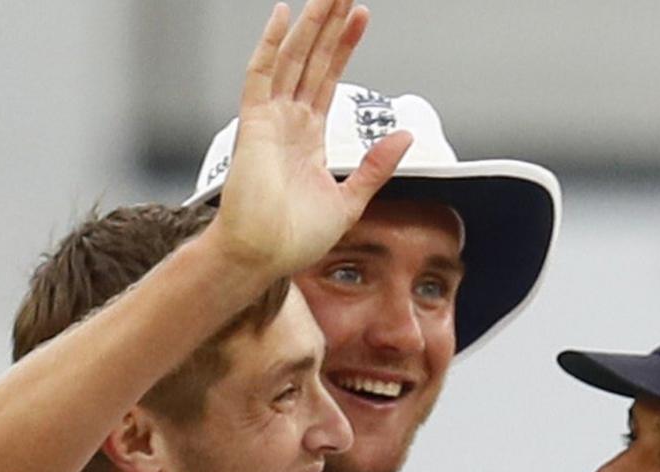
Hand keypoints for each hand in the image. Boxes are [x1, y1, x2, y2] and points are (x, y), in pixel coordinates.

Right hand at [204, 0, 411, 273]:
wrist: (262, 258)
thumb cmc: (295, 240)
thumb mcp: (350, 201)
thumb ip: (375, 167)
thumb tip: (406, 135)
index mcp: (308, 137)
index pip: (329, 78)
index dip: (344, 46)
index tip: (361, 14)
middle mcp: (288, 121)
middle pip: (313, 60)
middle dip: (330, 24)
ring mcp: (269, 120)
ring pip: (292, 58)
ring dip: (310, 25)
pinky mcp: (253, 125)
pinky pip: (261, 76)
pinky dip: (270, 44)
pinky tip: (284, 14)